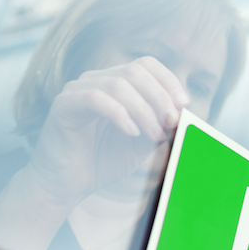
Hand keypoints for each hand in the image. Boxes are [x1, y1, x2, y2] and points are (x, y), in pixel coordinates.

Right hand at [26, 56, 188, 203]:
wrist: (68, 184)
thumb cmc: (104, 162)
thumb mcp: (143, 143)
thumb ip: (161, 126)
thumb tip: (184, 114)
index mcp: (116, 83)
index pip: (146, 64)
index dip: (168, 80)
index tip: (184, 105)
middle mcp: (96, 80)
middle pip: (135, 70)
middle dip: (160, 97)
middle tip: (172, 122)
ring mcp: (77, 90)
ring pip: (118, 84)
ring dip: (144, 110)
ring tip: (154, 135)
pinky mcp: (64, 105)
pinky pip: (95, 98)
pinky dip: (119, 114)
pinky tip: (131, 132)